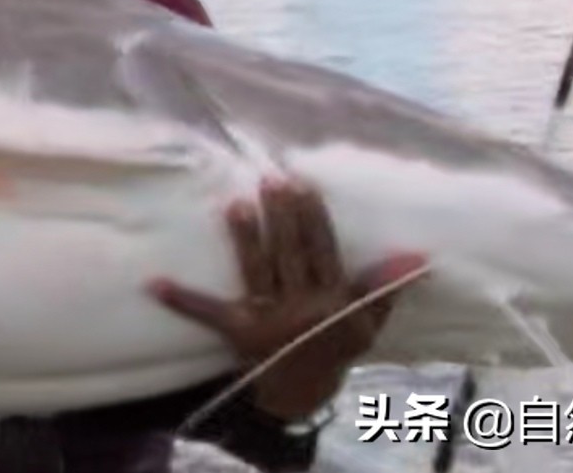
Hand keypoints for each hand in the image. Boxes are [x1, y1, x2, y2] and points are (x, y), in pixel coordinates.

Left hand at [149, 175, 427, 421]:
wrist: (304, 393)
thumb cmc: (336, 347)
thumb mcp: (367, 322)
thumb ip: (384, 288)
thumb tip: (418, 256)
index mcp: (333, 302)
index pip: (324, 252)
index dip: (313, 217)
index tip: (303, 184)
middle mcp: (300, 309)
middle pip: (290, 255)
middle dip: (282, 216)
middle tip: (271, 180)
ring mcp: (267, 319)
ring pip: (258, 271)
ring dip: (246, 238)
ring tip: (236, 204)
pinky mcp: (237, 332)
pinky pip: (208, 313)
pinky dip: (181, 299)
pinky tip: (154, 283)